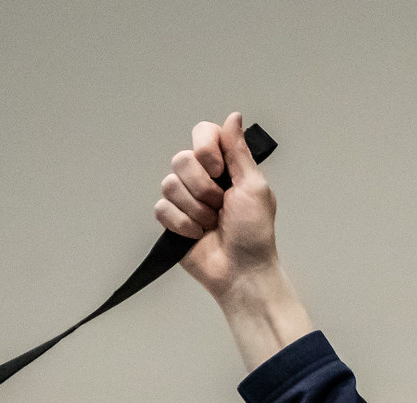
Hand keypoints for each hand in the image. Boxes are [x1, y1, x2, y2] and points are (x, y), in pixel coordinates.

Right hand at [154, 112, 279, 300]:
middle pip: (182, 159)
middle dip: (203, 188)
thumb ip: (239, 152)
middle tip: (221, 207)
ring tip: (212, 224)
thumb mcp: (255, 188)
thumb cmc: (255, 233)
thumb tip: (233, 117)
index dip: (206, 149)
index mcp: (225, 167)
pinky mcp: (171, 220)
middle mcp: (202, 178)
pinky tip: (197, 235)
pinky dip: (182, 224)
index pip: (203, 134)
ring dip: (195, 209)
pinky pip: (162, 208)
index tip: (220, 170)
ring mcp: (185, 199)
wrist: (241, 271)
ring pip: (169, 184)